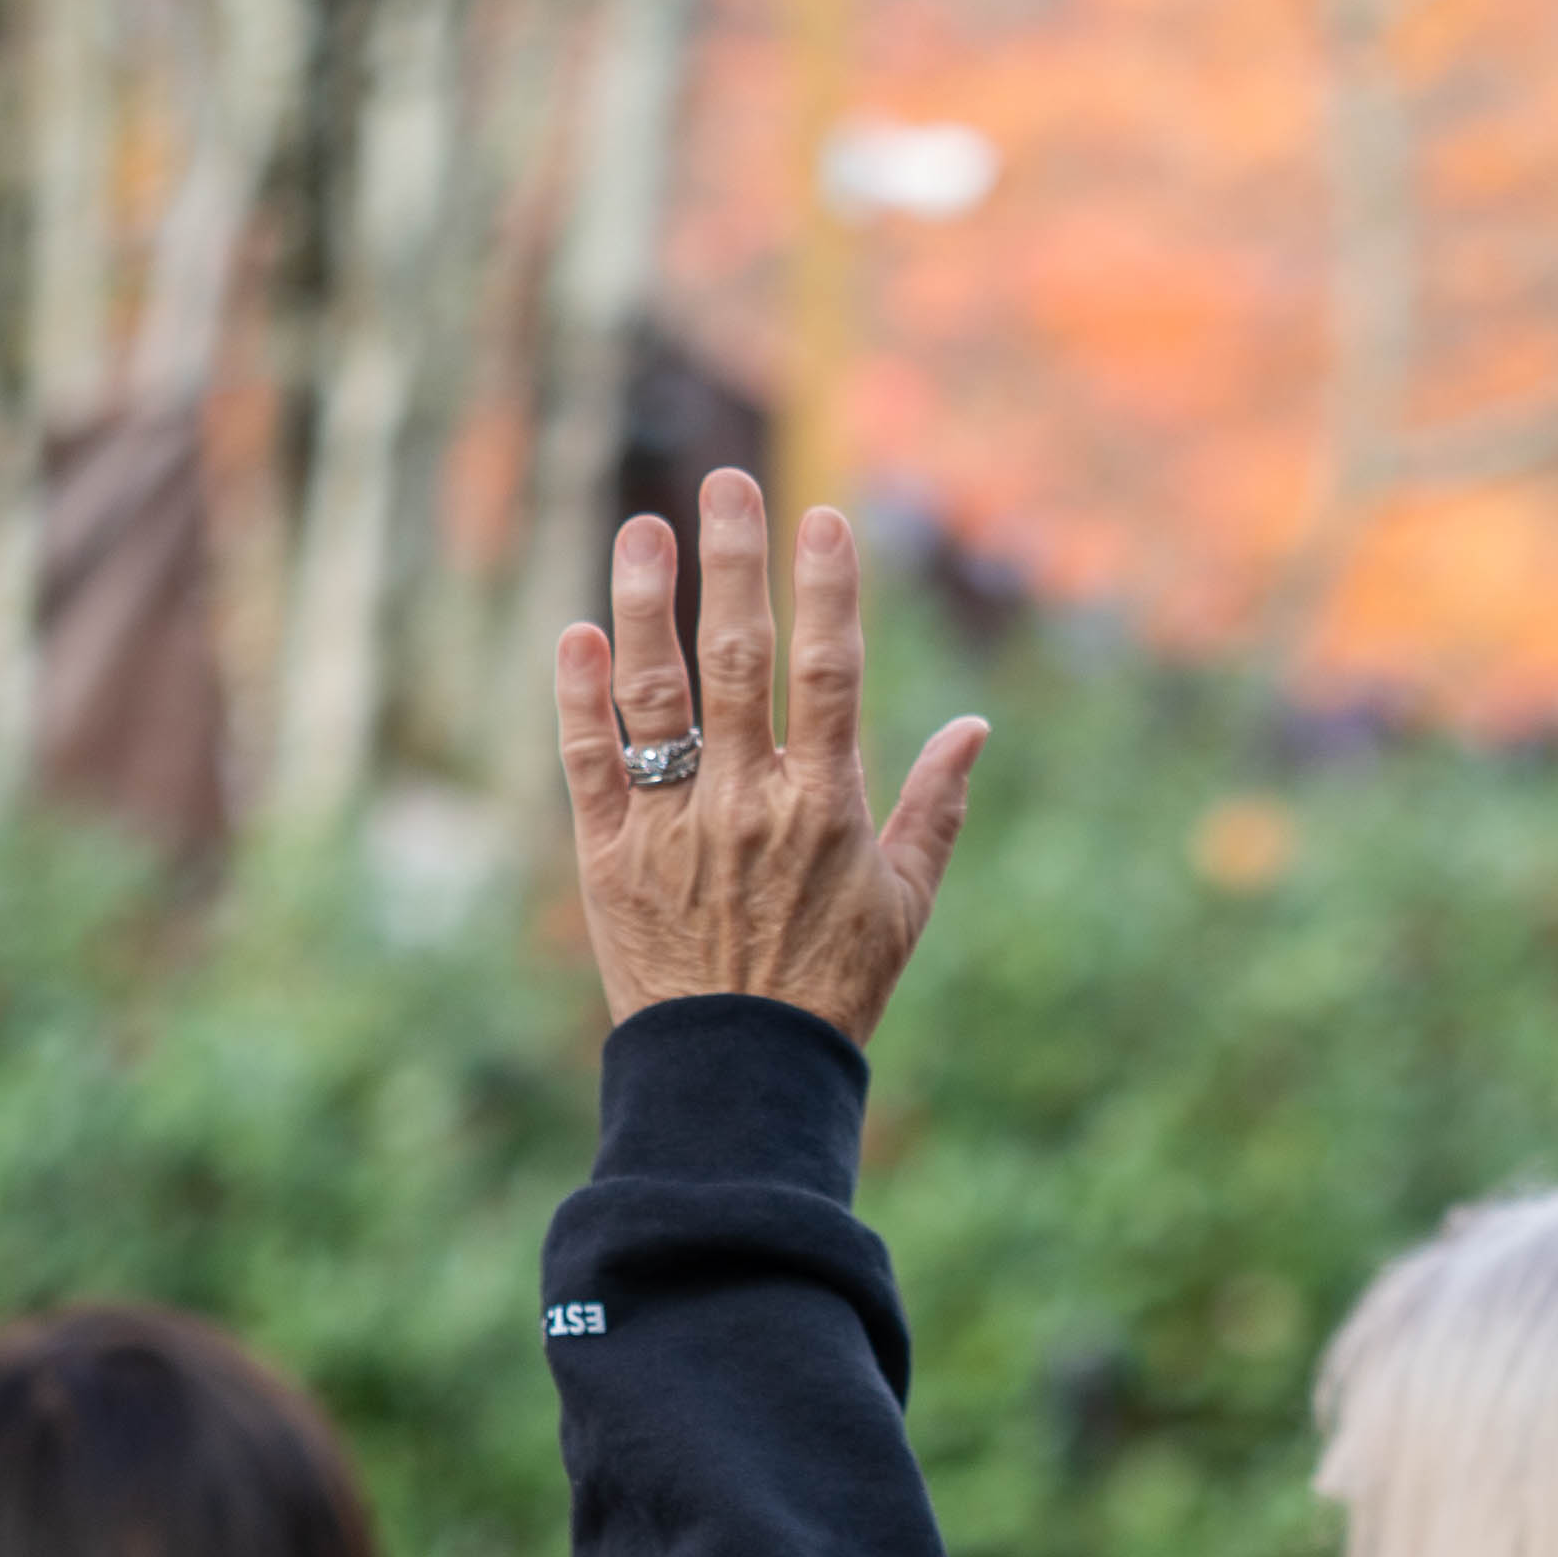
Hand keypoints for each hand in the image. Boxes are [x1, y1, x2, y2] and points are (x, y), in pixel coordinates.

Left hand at [556, 472, 986, 1045]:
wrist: (742, 1073)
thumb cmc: (834, 987)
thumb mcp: (905, 904)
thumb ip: (936, 809)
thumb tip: (976, 729)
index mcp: (824, 810)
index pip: (828, 674)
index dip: (826, 590)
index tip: (821, 517)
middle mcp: (746, 804)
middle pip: (739, 658)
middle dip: (734, 562)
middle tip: (727, 483)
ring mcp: (672, 826)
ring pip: (656, 694)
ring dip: (647, 604)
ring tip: (644, 530)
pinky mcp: (608, 856)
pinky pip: (589, 761)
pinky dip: (582, 697)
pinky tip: (581, 634)